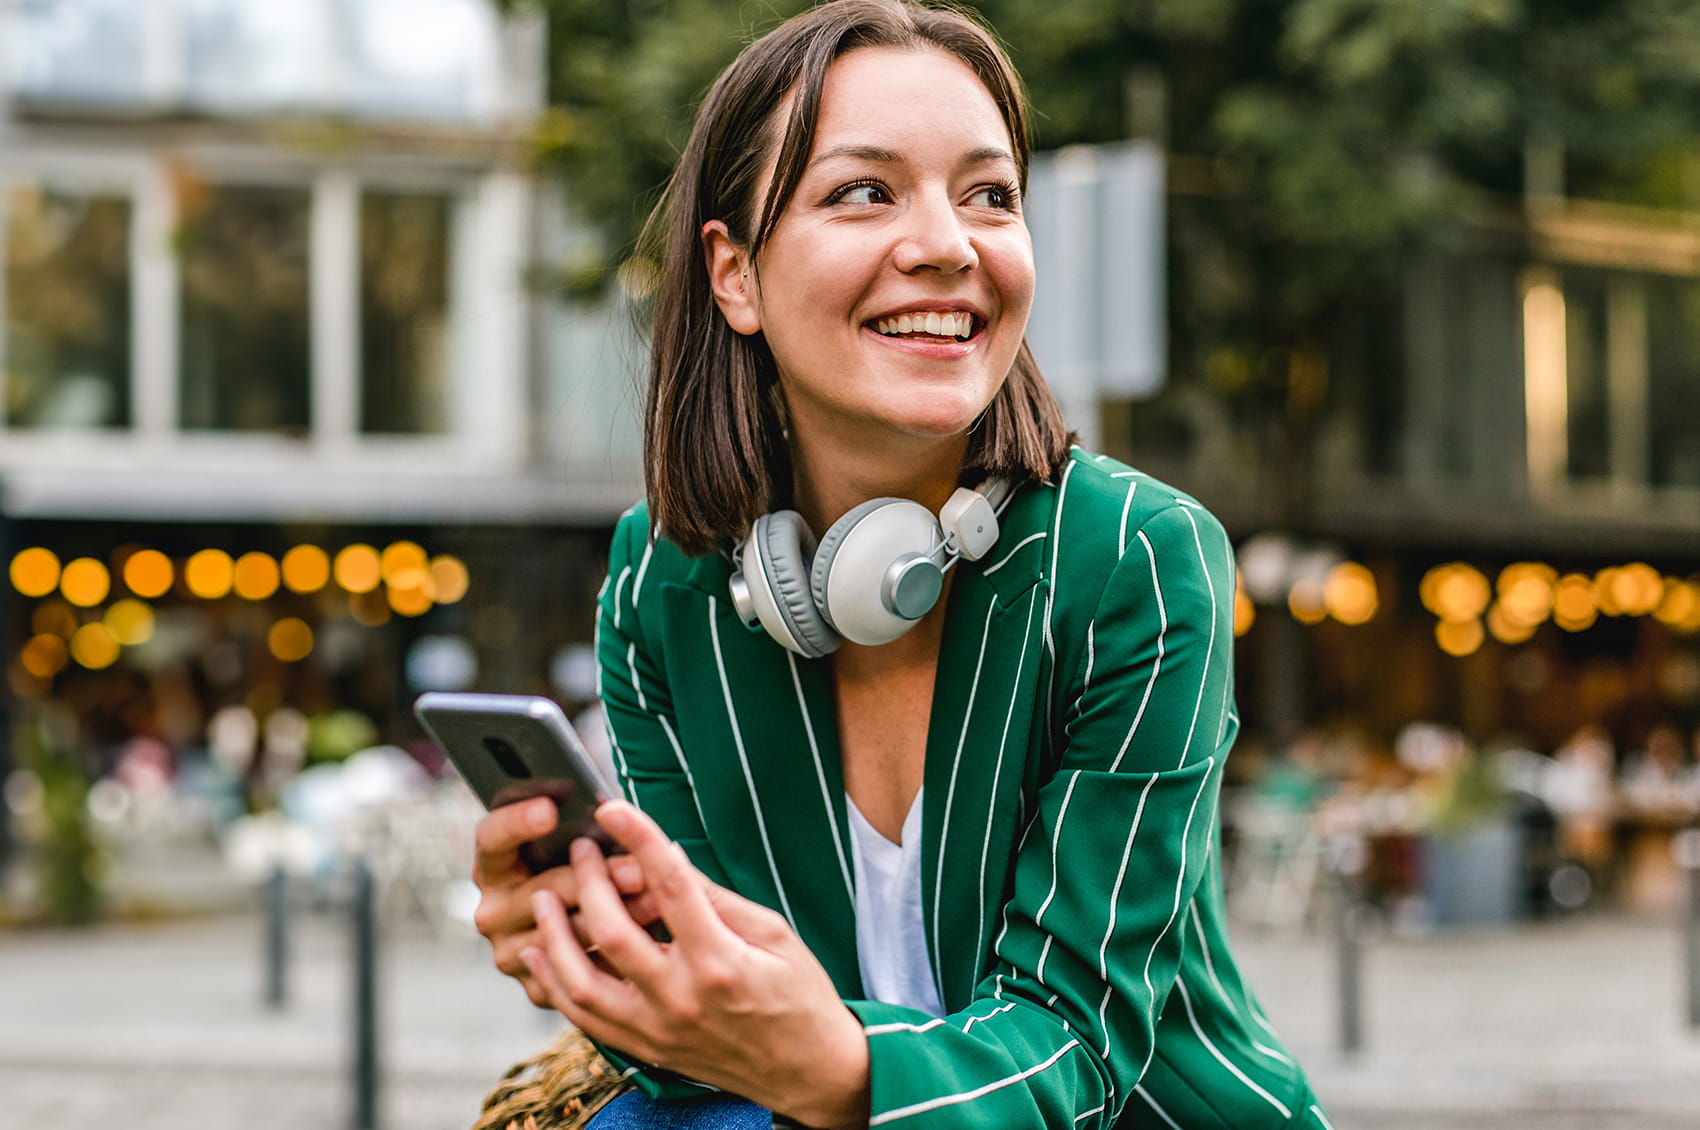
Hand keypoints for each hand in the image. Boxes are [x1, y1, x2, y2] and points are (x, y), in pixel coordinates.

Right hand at [470, 797, 658, 1006]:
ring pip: (567, 935)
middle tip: (640, 868)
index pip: (491, 838)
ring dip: (619, 917)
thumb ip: (586, 831)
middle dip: (598, 878)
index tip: (551, 810)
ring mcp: (511, 953)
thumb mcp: (580, 846)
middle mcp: (493, 911)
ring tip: (659, 904)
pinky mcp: (535, 989)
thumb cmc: (588, 871)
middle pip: (543, 890)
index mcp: (495, 865)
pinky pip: (578, 975)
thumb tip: (614, 813)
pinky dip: (618, 957)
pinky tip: (650, 940)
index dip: (517, 822)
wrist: (587, 940)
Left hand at [522, 801, 870, 1129]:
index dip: (639, 839)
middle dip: (589, 881)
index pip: (670, 885)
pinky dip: (556, 984)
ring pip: (583, 983)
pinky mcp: (648, 1049)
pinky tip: (542, 953)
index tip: (613, 809)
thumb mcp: (774, 934)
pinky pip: (585, 1020)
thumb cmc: (800, 997)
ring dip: (555, 936)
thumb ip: (717, 898)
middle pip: (613, 931)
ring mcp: (659, 1029)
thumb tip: (671, 858)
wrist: (810, 1072)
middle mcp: (682, 997)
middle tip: (581, 849)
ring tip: (544, 898)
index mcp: (720, 961)